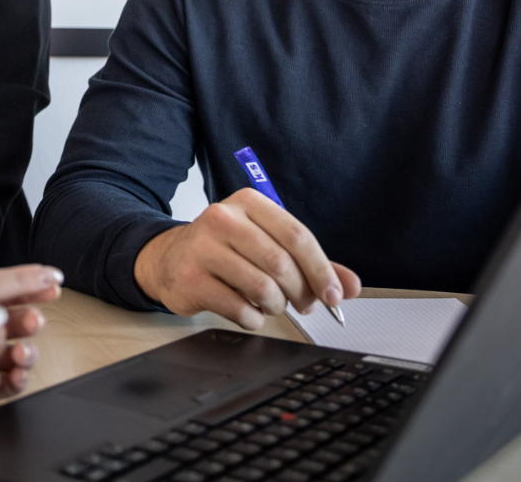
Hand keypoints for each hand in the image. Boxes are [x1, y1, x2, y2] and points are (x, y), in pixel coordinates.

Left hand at [0, 264, 63, 400]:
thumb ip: (14, 281)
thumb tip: (49, 275)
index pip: (16, 295)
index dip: (36, 289)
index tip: (54, 285)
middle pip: (20, 329)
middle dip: (29, 325)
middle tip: (33, 320)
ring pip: (18, 362)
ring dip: (24, 357)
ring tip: (20, 353)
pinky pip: (3, 388)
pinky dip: (13, 383)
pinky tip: (15, 376)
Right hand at [134, 187, 360, 329]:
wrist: (170, 259)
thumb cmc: (226, 251)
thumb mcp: (268, 245)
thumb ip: (311, 263)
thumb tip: (350, 286)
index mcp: (248, 203)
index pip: (297, 235)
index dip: (321, 270)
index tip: (335, 295)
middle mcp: (222, 219)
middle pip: (281, 263)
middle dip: (302, 293)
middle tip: (305, 305)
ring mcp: (203, 248)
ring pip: (262, 288)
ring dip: (276, 306)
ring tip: (272, 304)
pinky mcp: (191, 279)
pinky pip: (239, 309)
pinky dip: (254, 319)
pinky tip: (249, 311)